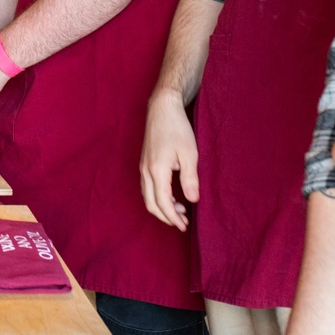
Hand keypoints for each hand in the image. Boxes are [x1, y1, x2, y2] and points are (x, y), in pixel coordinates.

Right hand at [140, 89, 198, 230]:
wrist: (162, 108)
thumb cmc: (177, 129)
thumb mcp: (190, 154)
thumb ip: (190, 179)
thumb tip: (192, 200)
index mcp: (157, 170)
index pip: (163, 202)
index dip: (173, 217)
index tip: (184, 226)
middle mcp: (145, 171)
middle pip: (151, 204)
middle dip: (166, 216)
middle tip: (182, 222)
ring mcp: (143, 166)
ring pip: (147, 196)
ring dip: (161, 207)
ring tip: (180, 209)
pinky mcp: (144, 162)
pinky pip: (147, 187)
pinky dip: (157, 197)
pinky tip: (172, 195)